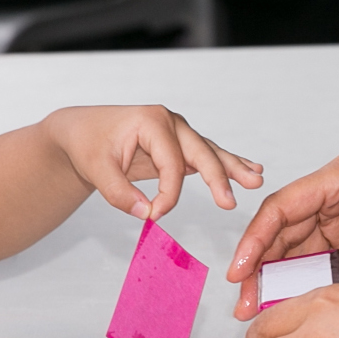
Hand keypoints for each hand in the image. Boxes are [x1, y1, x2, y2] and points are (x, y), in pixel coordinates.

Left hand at [44, 104, 263, 220]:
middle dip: (218, 177)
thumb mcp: (95, 169)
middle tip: (229, 202)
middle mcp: (170, 122)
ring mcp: (178, 132)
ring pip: (209, 152)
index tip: (154, 216)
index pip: (171, 164)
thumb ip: (118, 193)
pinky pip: (205, 155)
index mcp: (152, 121)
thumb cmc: (88, 143)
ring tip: (256, 179)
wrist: (82, 132)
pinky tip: (248, 170)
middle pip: (201, 152)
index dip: (168, 195)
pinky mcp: (179, 145)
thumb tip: (145, 213)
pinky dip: (225, 165)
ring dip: (232, 167)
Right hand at [225, 154, 338, 318]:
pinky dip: (306, 280)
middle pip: (284, 229)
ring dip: (279, 277)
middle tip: (245, 303)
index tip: (239, 270)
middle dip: (261, 266)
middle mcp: (336, 193)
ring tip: (260, 308)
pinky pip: (321, 259)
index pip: (283, 206)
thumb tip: (327, 294)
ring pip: (298, 247)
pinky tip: (292, 302)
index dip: (255, 239)